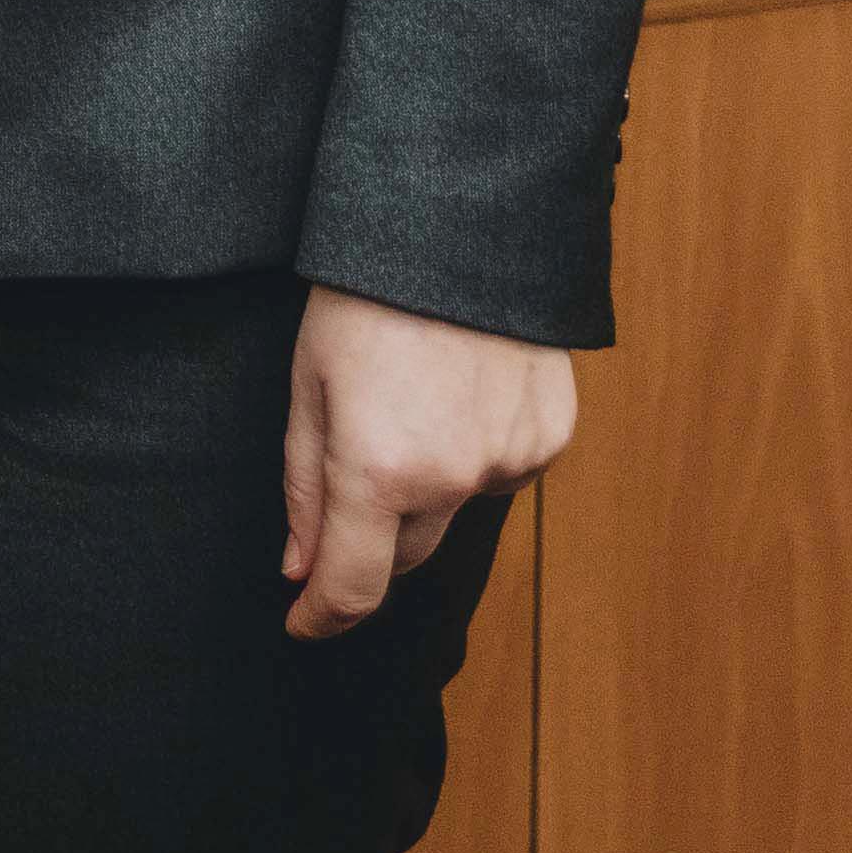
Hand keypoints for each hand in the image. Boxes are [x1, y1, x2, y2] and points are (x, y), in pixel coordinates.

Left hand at [281, 285, 573, 639]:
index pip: (353, 587)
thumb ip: (305, 487)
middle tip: (342, 485)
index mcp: (380, 469)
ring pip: (454, 510)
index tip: (302, 624)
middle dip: (367, 542)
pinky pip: (500, 472)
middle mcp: (454, 478)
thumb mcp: (308, 386)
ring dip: (424, 488)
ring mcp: (512, 461)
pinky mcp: (551, 438)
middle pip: (404, 554)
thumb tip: (300, 570)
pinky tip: (455, 393)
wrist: (461, 228)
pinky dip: (472, 454)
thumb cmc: (364, 296)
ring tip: (405, 404)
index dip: (323, 616)